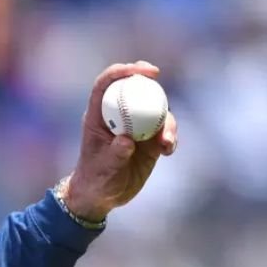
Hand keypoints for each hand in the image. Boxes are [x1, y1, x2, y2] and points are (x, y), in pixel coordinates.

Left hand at [61, 61, 178, 221]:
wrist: (103, 196)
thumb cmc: (95, 180)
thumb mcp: (102, 169)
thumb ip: (114, 155)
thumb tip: (127, 141)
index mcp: (99, 116)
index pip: (106, 85)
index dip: (122, 71)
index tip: (140, 70)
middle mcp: (118, 117)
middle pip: (134, 89)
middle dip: (147, 80)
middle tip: (156, 76)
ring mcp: (136, 128)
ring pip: (155, 110)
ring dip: (166, 119)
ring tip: (166, 142)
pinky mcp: (149, 141)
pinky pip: (165, 131)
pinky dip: (171, 137)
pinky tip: (169, 150)